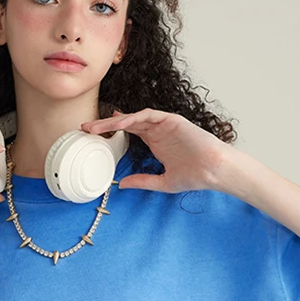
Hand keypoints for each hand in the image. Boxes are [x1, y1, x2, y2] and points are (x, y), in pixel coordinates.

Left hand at [80, 108, 227, 192]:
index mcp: (155, 142)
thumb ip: (142, 181)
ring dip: (114, 121)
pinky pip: (149, 115)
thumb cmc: (195, 176)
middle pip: (126, 123)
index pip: (128, 133)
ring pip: (134, 117)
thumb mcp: (162, 182)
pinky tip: (120, 122)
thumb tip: (122, 185)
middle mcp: (158, 131)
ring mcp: (165, 124)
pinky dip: (134, 117)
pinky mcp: (172, 120)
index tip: (92, 138)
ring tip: (96, 127)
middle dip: (105, 125)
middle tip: (84, 128)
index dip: (110, 133)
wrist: (214, 170)